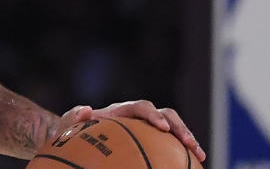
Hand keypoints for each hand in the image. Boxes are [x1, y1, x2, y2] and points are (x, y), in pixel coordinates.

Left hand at [51, 100, 205, 163]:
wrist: (80, 136)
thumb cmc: (75, 131)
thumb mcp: (70, 124)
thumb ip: (73, 117)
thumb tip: (86, 109)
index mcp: (121, 110)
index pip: (141, 107)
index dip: (153, 115)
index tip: (162, 128)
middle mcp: (137, 116)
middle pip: (165, 114)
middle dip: (180, 127)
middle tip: (190, 143)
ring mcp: (147, 127)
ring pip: (173, 129)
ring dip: (187, 139)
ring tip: (200, 156)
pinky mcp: (151, 140)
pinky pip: (170, 144)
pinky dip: (181, 152)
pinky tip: (192, 166)